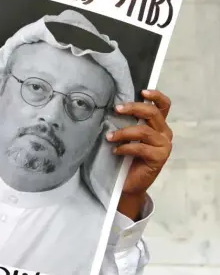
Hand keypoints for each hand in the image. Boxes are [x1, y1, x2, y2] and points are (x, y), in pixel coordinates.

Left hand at [105, 90, 172, 218]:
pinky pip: (140, 147)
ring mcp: (164, 146)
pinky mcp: (159, 158)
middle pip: (152, 113)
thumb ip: (127, 123)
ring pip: (144, 131)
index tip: (142, 91)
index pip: (163, 106)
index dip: (155, 96)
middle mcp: (164, 133)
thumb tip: (113, 107)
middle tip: (116, 109)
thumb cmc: (125, 157)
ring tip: (109, 137)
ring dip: (123, 132)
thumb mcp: (127, 136)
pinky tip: (115, 151)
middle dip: (133, 108)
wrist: (127, 183)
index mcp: (158, 125)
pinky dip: (125, 147)